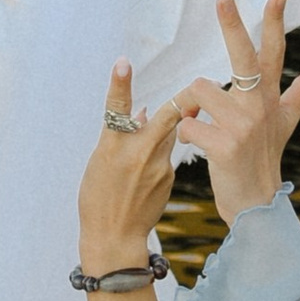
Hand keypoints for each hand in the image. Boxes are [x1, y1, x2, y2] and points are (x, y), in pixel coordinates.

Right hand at [77, 62, 180, 275]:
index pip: (117, 108)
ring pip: (169, 136)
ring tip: (152, 140)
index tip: (123, 64)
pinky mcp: (168, 178)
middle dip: (185, 100)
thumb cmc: (98, 198)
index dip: (120, 84)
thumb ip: (122, 135)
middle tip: (200, 85)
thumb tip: (142, 114)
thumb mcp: (102, 161)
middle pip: (167, 116)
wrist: (114, 237)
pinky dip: (159, 155)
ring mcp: (157, 167)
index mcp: (113, 146)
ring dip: (167, 129)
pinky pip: (167, 157)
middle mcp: (138, 153)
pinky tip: (145, 175)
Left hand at [171, 0, 299, 226]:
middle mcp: (259, 106)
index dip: (275, 22)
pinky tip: (197, 145)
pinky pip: (189, 123)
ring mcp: (243, 125)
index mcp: (269, 96)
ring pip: (199, 90)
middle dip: (232, 25)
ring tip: (201, 125)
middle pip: (244, 57)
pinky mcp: (225, 145)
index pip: (274, 52)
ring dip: (191, 107)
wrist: (256, 202)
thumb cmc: (265, 156)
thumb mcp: (286, 121)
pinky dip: (185, 133)